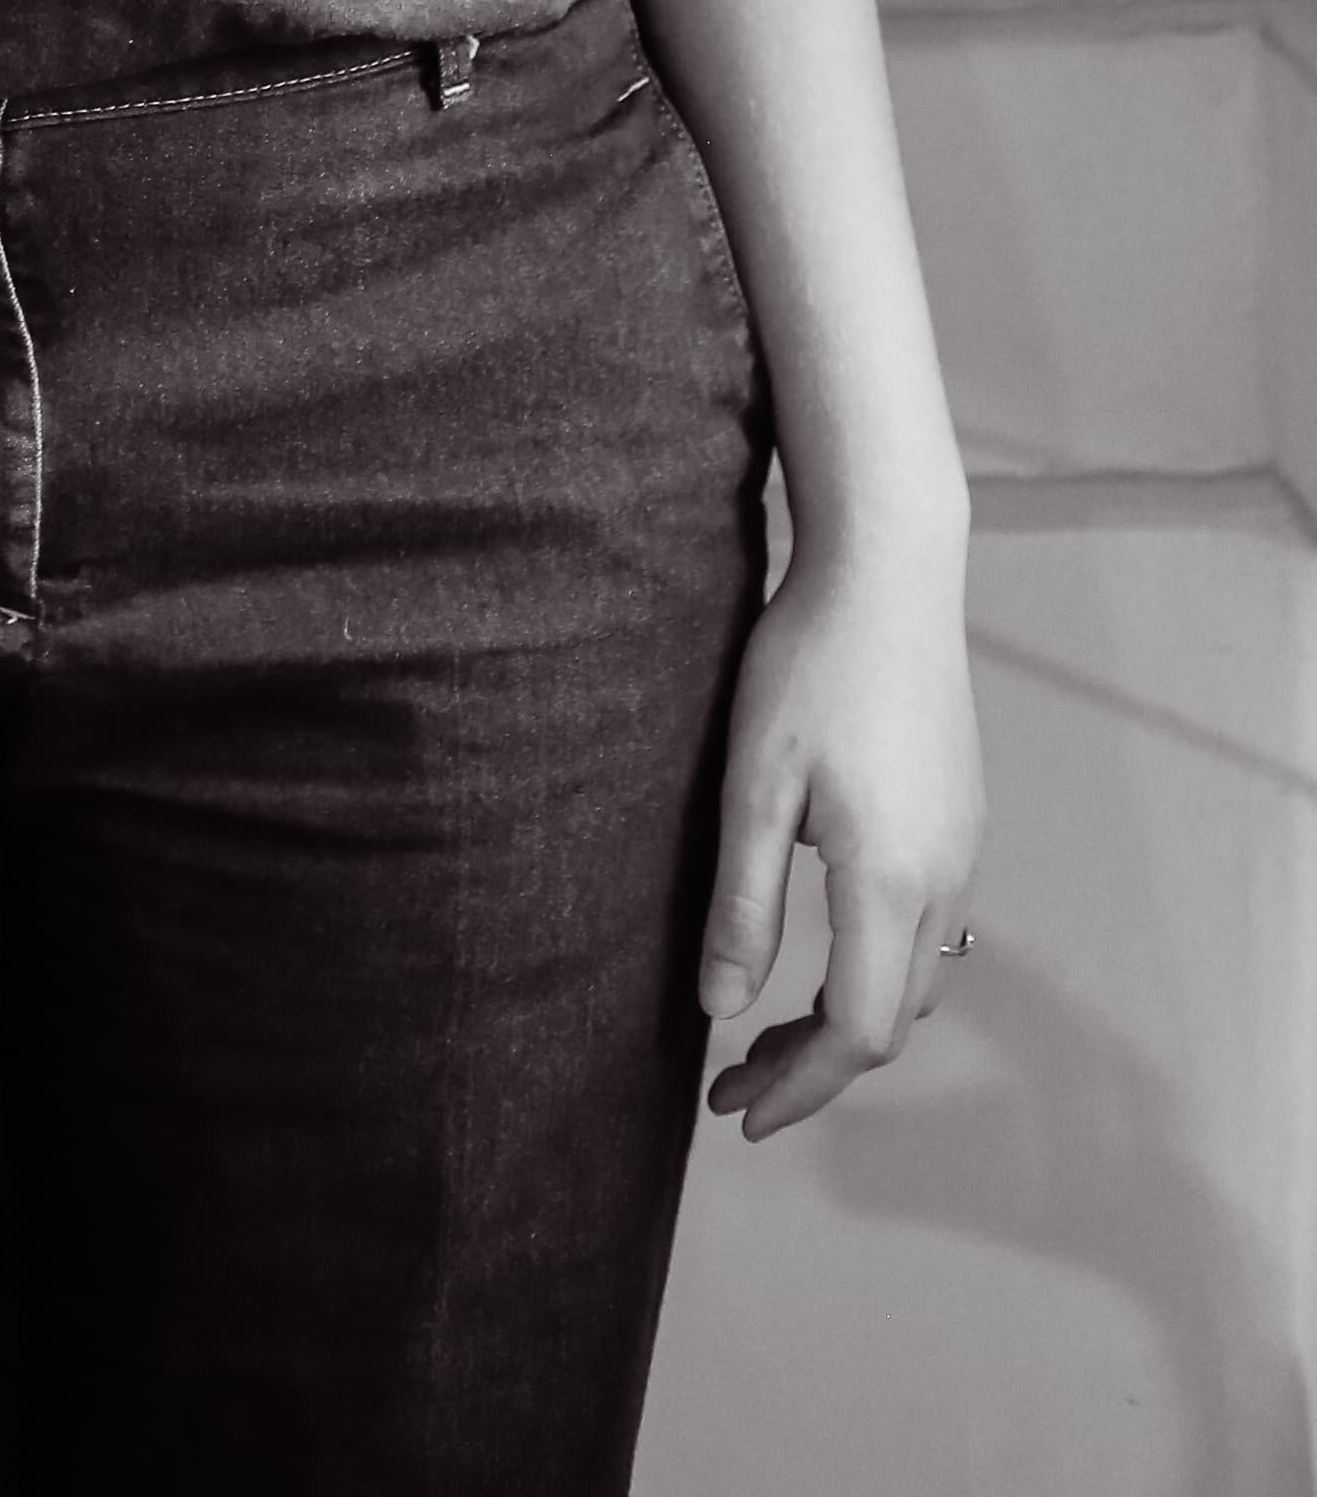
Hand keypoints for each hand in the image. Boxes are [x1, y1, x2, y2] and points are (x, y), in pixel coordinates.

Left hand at [699, 535, 983, 1135]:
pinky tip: (826, 950)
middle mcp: (944, 877)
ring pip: (916, 978)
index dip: (800, 1087)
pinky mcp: (962, 817)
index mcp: (890, 880)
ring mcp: (963, 848)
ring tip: (770, 1029)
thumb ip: (742, 902)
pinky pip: (930, 929)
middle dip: (815, 1067)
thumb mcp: (754, 783)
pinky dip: (876, 969)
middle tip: (734, 1084)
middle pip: (891, 1020)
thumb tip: (720, 1011)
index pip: (856, 1032)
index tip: (738, 1113)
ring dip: (848, 1019)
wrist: (890, 570)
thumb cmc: (808, 663)